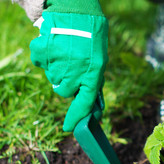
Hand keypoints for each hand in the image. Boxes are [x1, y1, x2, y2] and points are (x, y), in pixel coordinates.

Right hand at [30, 11, 107, 130]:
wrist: (77, 12)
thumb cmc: (91, 41)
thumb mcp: (99, 63)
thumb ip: (94, 85)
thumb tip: (96, 110)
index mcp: (93, 72)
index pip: (85, 102)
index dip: (77, 116)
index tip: (69, 128)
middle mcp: (76, 69)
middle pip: (63, 91)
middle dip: (67, 83)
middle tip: (71, 68)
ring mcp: (58, 61)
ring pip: (52, 78)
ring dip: (57, 70)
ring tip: (65, 53)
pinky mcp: (42, 52)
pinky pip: (40, 64)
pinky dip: (46, 58)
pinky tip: (55, 47)